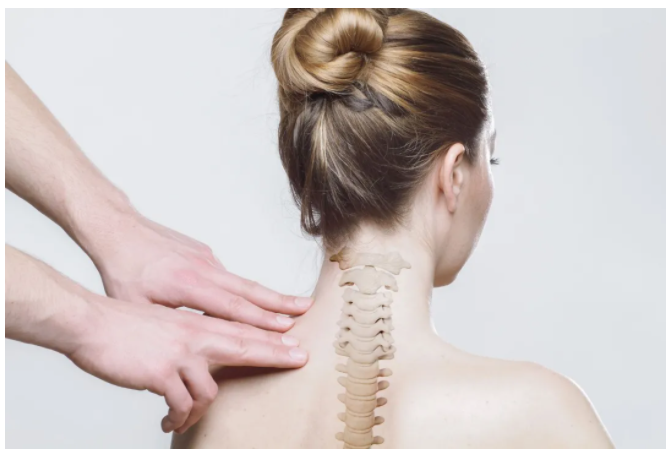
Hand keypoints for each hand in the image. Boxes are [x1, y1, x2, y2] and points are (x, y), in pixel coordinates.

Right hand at [68, 294, 308, 433]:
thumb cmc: (126, 325)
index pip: (244, 330)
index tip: (296, 341)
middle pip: (246, 346)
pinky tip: (169, 421)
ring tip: (183, 418)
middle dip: (276, 355)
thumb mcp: (167, 326)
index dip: (272, 337)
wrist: (92, 323)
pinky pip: (182, 405)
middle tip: (301, 359)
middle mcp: (195, 336)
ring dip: (199, 411)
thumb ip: (191, 338)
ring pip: (211, 392)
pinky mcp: (162, 374)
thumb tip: (205, 359)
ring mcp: (181, 355)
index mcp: (197, 324)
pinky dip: (179, 417)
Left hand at [88, 211, 312, 330]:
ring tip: (297, 305)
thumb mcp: (135, 306)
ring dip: (272, 296)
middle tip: (308, 312)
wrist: (118, 229)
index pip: (232, 307)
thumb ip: (169, 325)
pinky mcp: (205, 254)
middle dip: (281, 304)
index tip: (285, 329)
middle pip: (249, 290)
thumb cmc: (122, 270)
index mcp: (188, 285)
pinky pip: (231, 275)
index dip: (260, 321)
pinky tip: (262, 301)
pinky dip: (251, 289)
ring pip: (245, 281)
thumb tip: (193, 346)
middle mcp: (204, 269)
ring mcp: (207, 259)